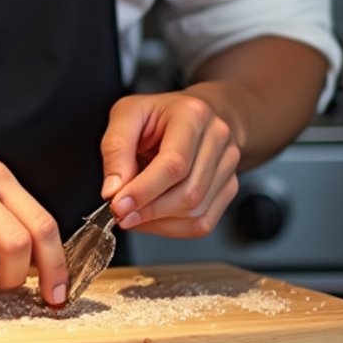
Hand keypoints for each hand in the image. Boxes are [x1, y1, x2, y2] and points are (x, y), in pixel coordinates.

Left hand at [98, 89, 241, 237]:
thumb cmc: (158, 114)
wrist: (192, 114)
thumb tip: (113, 189)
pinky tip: (153, 218)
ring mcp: (228, 164)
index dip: (144, 190)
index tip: (118, 205)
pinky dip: (172, 228)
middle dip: (149, 211)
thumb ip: (116, 148)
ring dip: (158, 222)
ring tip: (133, 213)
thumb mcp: (127, 114)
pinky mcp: (229, 187)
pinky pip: (203, 222)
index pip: (174, 163)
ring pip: (196, 212)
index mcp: (192, 114)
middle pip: (188, 192)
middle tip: (120, 213)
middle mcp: (217, 138)